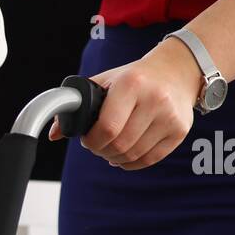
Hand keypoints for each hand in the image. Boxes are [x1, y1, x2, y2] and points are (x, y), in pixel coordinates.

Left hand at [50, 36, 203, 170]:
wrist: (177, 71)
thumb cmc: (134, 78)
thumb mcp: (104, 82)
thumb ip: (76, 105)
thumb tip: (54, 134)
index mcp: (131, 84)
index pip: (107, 128)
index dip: (92, 141)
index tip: (88, 138)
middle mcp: (154, 99)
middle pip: (119, 145)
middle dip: (101, 150)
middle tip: (98, 144)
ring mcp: (170, 116)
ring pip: (133, 156)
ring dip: (115, 158)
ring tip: (110, 148)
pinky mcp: (179, 131)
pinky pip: (149, 160)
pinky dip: (131, 163)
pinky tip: (125, 154)